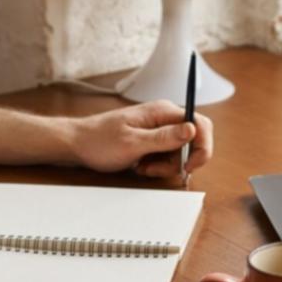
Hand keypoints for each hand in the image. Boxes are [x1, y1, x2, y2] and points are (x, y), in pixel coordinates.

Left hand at [70, 101, 214, 177]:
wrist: (79, 144)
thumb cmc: (100, 140)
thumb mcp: (133, 142)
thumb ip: (164, 137)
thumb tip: (192, 129)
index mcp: (163, 111)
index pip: (199, 123)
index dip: (202, 146)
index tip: (191, 165)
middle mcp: (164, 118)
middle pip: (193, 141)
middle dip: (180, 160)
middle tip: (159, 169)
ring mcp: (159, 130)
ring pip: (180, 153)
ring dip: (165, 166)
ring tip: (142, 166)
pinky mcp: (153, 142)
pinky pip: (167, 157)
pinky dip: (157, 167)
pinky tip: (140, 166)